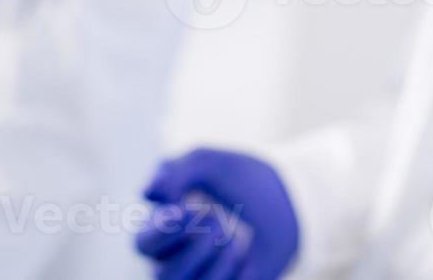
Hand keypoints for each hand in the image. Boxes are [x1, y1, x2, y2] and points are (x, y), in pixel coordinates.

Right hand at [136, 148, 298, 279]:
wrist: (288, 202)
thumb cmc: (239, 181)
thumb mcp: (206, 163)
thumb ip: (173, 171)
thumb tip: (146, 193)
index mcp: (161, 228)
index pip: (144, 244)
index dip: (164, 230)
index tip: (191, 206)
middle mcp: (175, 260)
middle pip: (162, 276)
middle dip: (193, 248)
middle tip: (217, 220)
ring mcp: (199, 278)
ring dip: (214, 260)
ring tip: (234, 237)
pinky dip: (230, 273)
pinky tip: (244, 252)